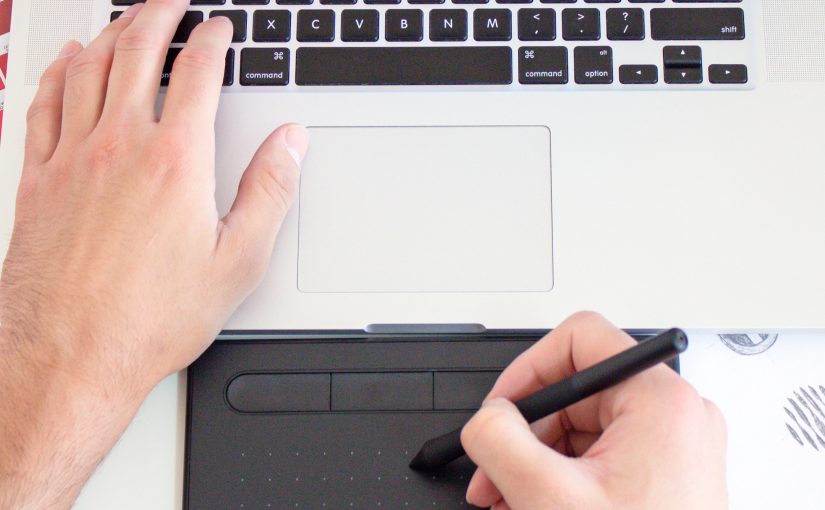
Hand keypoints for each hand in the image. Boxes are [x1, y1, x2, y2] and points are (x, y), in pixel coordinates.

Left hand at [0, 1, 306, 506]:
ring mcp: (72, 159)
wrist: (71, 355)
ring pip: (89, 68)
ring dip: (112, 32)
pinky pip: (44, 104)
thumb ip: (269, 192)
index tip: (220, 28)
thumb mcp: (237, 261)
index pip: (196, 73)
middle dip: (159, 14)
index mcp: (176, 162)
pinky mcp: (38, 179)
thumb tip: (290, 143)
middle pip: (137, 51)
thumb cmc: (151, 317)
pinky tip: (69, 62)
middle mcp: (119, 147)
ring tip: (128, 19)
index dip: (212, 40)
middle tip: (173, 1)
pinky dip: (59, 72)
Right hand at [460, 312, 727, 509]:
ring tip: (509, 499)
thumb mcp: (550, 498)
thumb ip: (500, 441)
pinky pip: (598, 454)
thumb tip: (485, 417)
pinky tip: (536, 506)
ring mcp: (672, 445)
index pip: (580, 338)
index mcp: (660, 401)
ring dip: (535, 462)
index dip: (528, 369)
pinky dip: (561, 478)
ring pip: (581, 427)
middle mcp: (674, 415)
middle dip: (524, 433)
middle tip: (493, 473)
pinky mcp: (664, 472)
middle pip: (575, 391)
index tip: (501, 408)